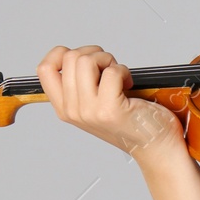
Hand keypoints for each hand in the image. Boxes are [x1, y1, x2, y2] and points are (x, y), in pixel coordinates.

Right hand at [36, 45, 184, 163]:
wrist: (155, 146)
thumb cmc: (131, 121)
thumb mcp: (95, 106)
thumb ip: (81, 86)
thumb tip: (80, 54)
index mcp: (64, 108)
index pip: (44, 69)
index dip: (62, 54)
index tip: (86, 59)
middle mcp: (72, 111)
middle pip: (69, 58)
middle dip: (95, 54)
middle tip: (110, 69)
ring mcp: (89, 111)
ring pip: (86, 60)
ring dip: (108, 60)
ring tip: (118, 75)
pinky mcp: (110, 109)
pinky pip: (111, 72)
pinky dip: (123, 71)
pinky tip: (129, 85)